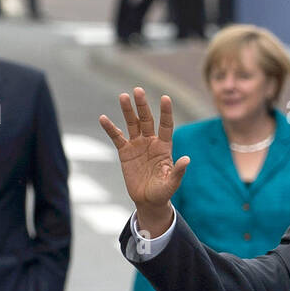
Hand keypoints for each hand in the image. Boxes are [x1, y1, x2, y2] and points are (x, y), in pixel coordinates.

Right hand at [98, 87, 188, 234]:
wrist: (148, 200)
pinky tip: (103, 118)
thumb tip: (186, 159)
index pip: (166, 125)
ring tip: (123, 96)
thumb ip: (178, 171)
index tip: (165, 98)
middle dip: (142, 105)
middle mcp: (151, 141)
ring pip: (132, 124)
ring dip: (128, 110)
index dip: (166, 112)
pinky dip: (110, 128)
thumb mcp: (172, 183)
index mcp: (164, 146)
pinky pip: (116, 137)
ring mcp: (137, 145)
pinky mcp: (125, 152)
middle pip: (147, 119)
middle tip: (138, 90)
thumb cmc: (163, 191)